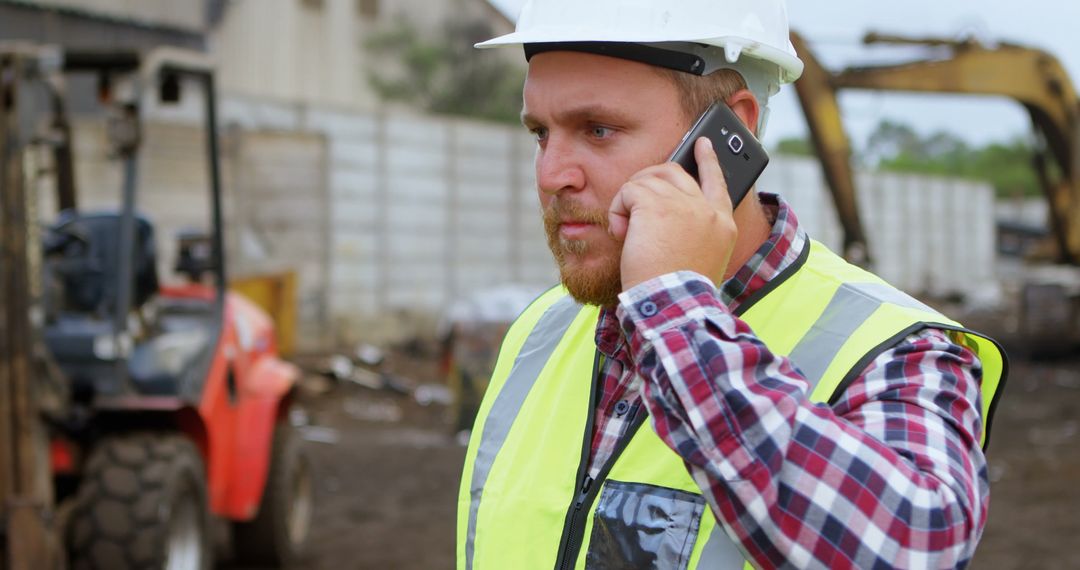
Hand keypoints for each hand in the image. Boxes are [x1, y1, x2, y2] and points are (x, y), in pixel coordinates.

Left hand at [608, 137, 737, 291]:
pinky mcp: (655, 204)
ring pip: (647, 180)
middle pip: (674, 172)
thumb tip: (667, 221)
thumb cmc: (681, 293)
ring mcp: (683, 204)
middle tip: (633, 201)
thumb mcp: (701, 261)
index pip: (718, 181)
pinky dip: (618, 210)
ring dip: (630, 203)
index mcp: (722, 225)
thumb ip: (693, 235)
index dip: (708, 160)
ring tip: (626, 231)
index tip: (704, 144)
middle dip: (649, 179)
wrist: (674, 304)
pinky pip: (629, 191)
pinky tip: (621, 232)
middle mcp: (706, 209)